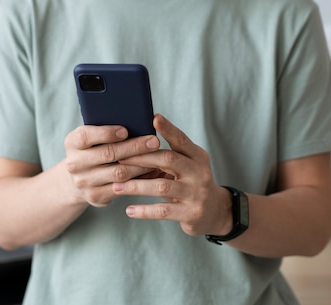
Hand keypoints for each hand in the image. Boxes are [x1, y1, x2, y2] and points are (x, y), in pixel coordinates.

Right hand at [63, 125, 160, 207]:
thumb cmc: (94, 149)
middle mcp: (74, 163)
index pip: (86, 136)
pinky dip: (139, 179)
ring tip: (157, 157)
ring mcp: (83, 182)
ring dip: (140, 164)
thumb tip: (138, 122)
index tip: (125, 130)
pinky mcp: (95, 197)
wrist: (80, 178)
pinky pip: (122, 188)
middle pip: (107, 154)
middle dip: (134, 147)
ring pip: (118, 172)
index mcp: (72, 143)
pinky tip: (151, 172)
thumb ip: (107, 129)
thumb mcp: (93, 137)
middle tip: (154, 141)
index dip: (106, 133)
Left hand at [113, 114, 232, 236]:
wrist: (213, 212)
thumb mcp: (187, 165)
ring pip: (162, 186)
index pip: (182, 140)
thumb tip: (138, 140)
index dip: (168, 129)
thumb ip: (170, 154)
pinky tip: (129, 210)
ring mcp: (196, 194)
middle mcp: (200, 172)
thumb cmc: (190, 183)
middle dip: (141, 158)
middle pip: (168, 159)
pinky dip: (144, 210)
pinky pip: (163, 211)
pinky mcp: (191, 213)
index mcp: (198, 156)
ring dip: (136, 186)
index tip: (154, 118)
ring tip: (117, 186)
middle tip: (119, 157)